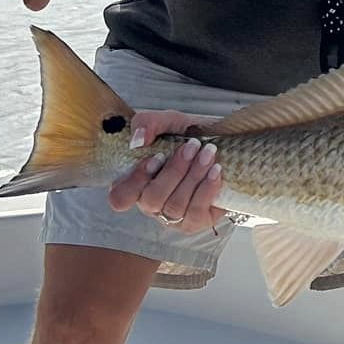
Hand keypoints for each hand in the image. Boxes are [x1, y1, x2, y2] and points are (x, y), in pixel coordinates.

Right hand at [107, 111, 224, 232]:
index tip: (156, 158)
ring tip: (208, 154)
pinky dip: (207, 189)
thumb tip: (137, 141)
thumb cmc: (187, 136)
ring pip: (175, 206)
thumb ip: (146, 123)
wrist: (223, 143)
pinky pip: (196, 214)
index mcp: (136, 183)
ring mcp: (172, 217)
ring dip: (193, 176)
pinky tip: (215, 171)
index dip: (134, 182)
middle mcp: (151, 204)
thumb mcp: (167, 122)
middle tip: (192, 146)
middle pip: (152, 199)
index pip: (119, 198)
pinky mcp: (196, 222)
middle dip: (174, 171)